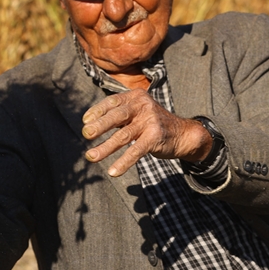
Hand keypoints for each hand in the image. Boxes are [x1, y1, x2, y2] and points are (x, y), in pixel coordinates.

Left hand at [81, 90, 211, 176]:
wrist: (183, 133)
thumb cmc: (153, 123)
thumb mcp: (138, 111)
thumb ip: (119, 114)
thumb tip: (90, 124)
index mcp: (136, 97)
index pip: (112, 101)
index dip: (97, 111)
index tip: (85, 121)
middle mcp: (143, 106)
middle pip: (117, 116)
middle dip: (99, 125)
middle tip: (86, 134)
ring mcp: (150, 121)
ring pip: (123, 136)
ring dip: (105, 148)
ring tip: (91, 156)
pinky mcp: (155, 137)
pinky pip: (136, 151)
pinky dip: (123, 163)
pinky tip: (113, 171)